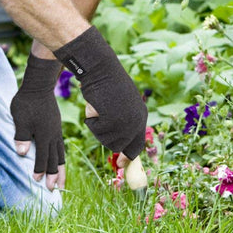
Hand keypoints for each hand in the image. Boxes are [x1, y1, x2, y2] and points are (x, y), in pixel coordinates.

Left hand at [10, 54, 65, 189]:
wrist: (39, 86)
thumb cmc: (27, 102)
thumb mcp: (20, 119)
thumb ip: (21, 135)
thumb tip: (21, 153)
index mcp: (44, 135)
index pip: (42, 157)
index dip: (39, 170)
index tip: (37, 181)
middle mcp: (53, 136)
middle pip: (55, 159)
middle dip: (54, 176)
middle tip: (55, 190)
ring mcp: (56, 131)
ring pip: (60, 154)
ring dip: (60, 169)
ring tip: (62, 182)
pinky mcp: (56, 127)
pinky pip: (60, 146)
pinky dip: (60, 157)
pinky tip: (58, 160)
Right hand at [55, 26, 146, 158]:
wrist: (100, 68)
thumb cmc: (106, 84)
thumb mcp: (120, 105)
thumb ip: (122, 122)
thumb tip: (119, 147)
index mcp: (141, 116)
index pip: (137, 144)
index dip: (128, 156)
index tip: (120, 164)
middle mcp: (137, 121)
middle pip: (119, 145)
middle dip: (105, 137)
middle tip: (97, 122)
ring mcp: (126, 121)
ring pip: (107, 140)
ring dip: (97, 127)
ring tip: (98, 108)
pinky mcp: (114, 120)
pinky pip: (96, 130)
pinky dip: (91, 120)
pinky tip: (94, 105)